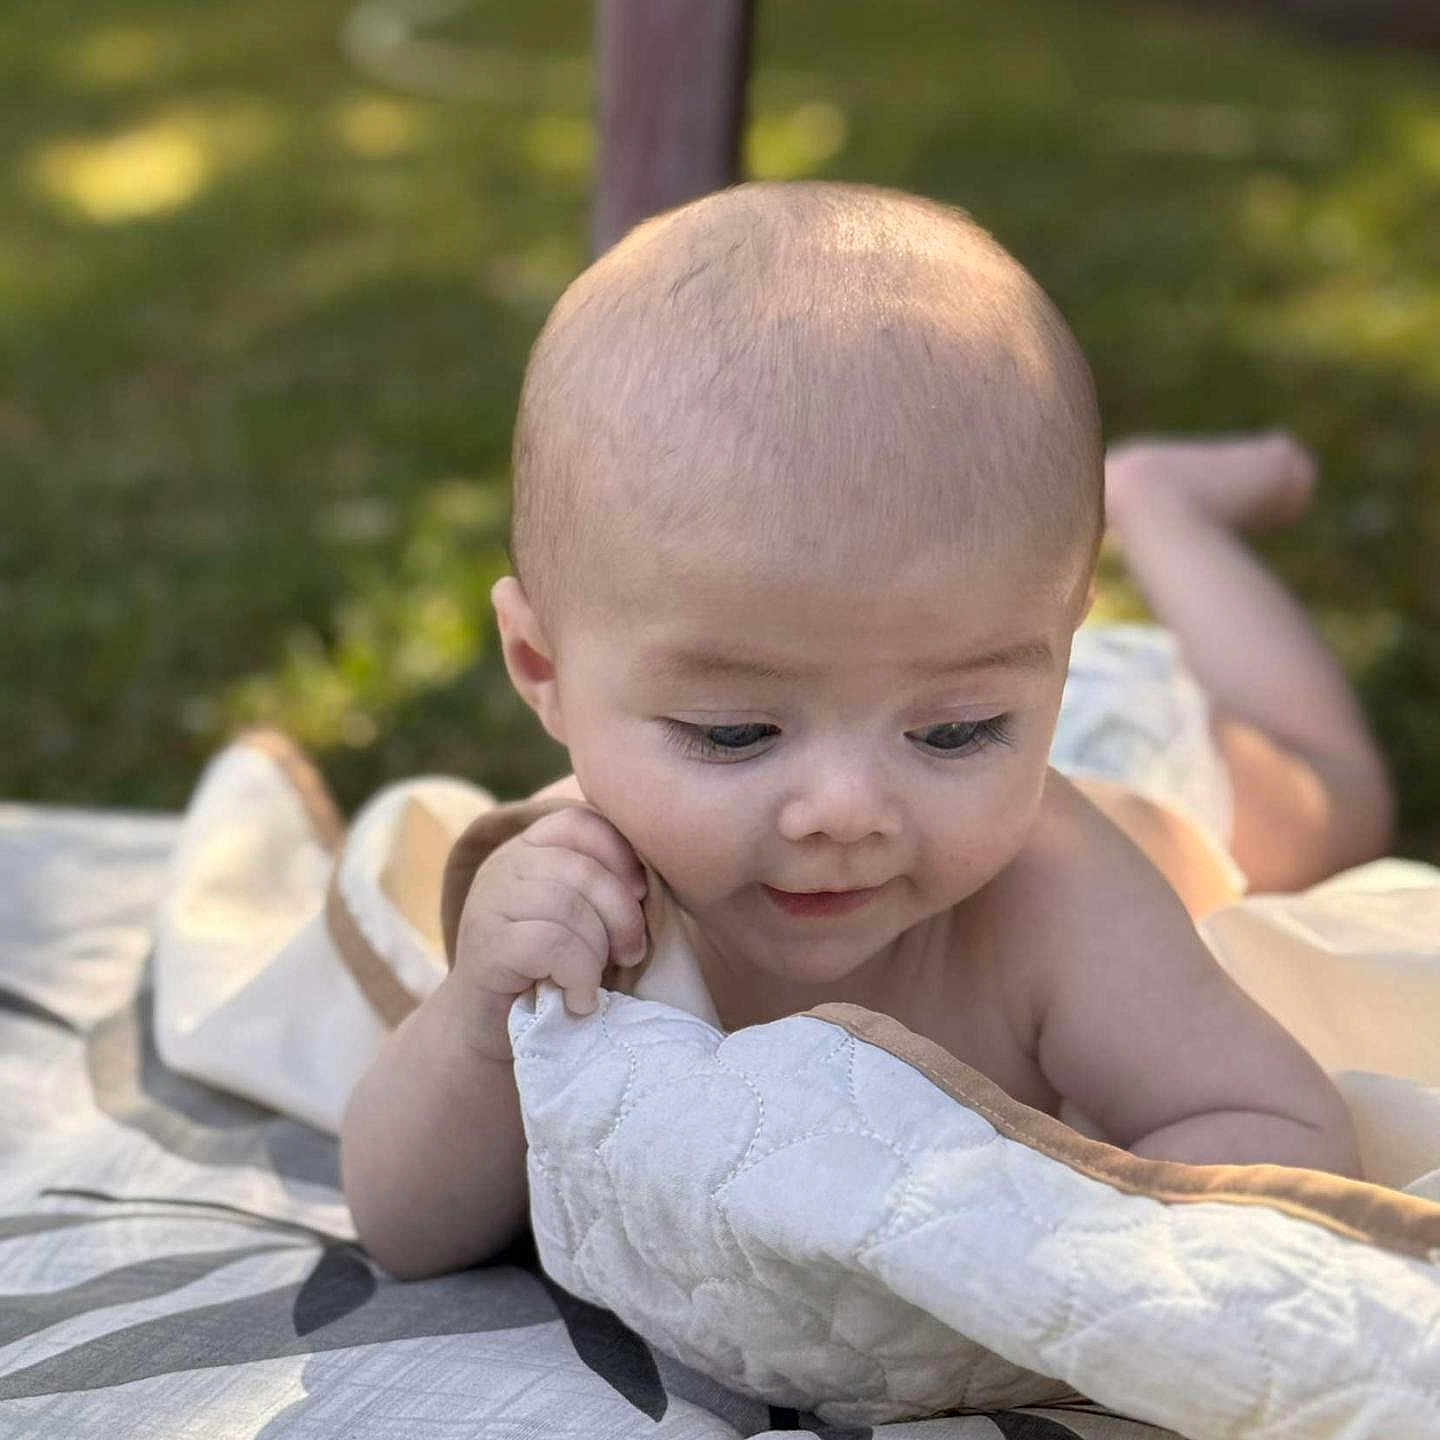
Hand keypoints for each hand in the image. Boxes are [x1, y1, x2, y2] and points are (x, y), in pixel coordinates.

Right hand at [449, 806, 649, 1059]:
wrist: (495, 1035)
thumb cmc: (554, 972)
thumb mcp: (585, 918)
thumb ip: (605, 885)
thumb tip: (648, 879)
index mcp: (529, 849)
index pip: (580, 822)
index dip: (620, 854)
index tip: (641, 895)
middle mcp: (503, 866)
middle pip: (581, 867)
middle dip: (620, 914)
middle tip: (629, 953)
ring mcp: (488, 904)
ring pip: (566, 905)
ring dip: (597, 950)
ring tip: (594, 980)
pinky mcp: (485, 947)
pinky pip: (550, 943)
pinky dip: (578, 975)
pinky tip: (578, 1000)